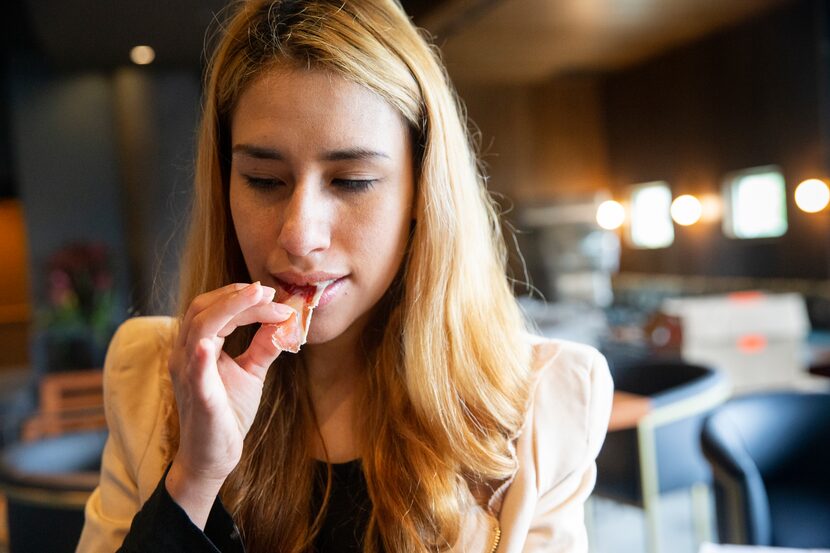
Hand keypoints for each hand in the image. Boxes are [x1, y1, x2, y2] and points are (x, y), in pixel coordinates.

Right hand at [165, 282, 293, 525]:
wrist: (214, 456)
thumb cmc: (228, 411)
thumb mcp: (250, 370)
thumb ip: (264, 344)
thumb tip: (284, 318)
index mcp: (197, 346)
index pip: (214, 309)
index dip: (241, 297)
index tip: (273, 294)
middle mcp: (185, 355)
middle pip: (202, 310)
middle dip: (235, 295)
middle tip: (268, 290)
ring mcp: (188, 376)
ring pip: (198, 330)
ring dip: (229, 309)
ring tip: (258, 297)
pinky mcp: (199, 399)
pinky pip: (196, 375)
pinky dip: (201, 358)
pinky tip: (210, 345)